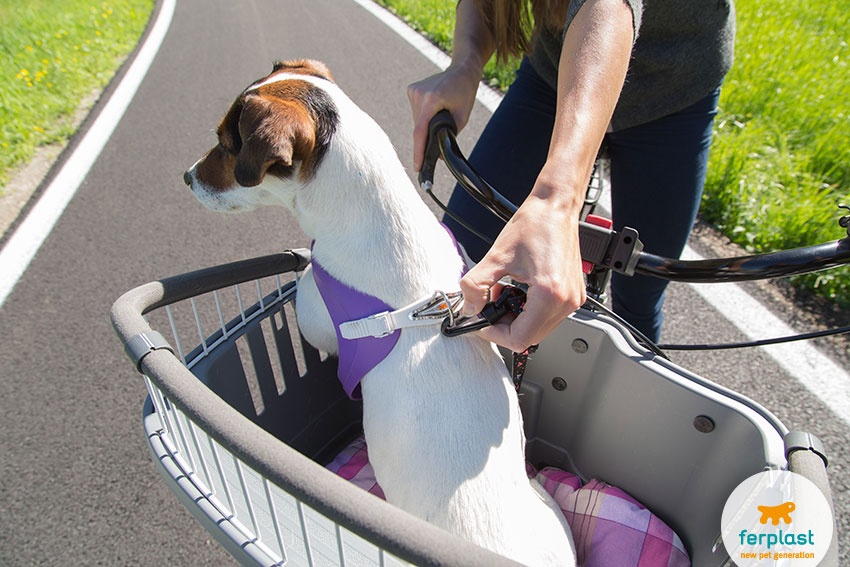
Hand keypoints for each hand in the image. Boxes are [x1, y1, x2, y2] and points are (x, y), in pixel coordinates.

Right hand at [407, 64, 479, 170]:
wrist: (462, 69)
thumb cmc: (465, 92)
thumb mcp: (462, 117)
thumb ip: (449, 137)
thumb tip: (439, 157)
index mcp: (431, 99)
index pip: (420, 131)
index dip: (418, 151)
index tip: (417, 166)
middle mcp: (419, 94)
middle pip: (419, 127)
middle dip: (426, 137)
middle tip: (438, 138)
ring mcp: (413, 90)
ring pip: (416, 120)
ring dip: (426, 125)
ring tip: (441, 114)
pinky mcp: (411, 89)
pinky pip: (416, 111)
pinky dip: (424, 115)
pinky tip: (435, 107)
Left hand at [459, 176, 586, 351]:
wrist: (555, 207)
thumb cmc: (534, 224)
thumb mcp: (496, 256)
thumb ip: (476, 285)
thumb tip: (468, 308)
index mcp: (550, 294)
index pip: (519, 338)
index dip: (494, 334)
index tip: (481, 322)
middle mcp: (566, 301)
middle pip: (529, 338)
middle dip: (504, 325)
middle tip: (490, 303)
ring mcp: (573, 299)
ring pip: (538, 329)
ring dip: (516, 318)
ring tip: (504, 292)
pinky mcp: (573, 295)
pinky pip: (548, 317)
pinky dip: (529, 310)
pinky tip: (518, 290)